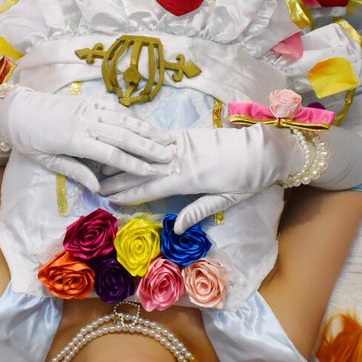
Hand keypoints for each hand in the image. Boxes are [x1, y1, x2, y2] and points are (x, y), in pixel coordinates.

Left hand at [0, 87, 174, 190]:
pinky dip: (131, 116)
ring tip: (165, 139)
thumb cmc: (30, 140)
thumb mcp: (48, 160)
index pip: (112, 153)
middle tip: (170, 156)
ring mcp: (88, 109)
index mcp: (75, 140)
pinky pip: (114, 108)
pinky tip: (144, 124)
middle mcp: (85, 122)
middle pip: (124, 135)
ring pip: (123, 120)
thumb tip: (97, 187)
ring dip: (146, 130)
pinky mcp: (88, 101)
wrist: (17, 110)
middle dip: (149, 147)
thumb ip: (75, 171)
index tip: (153, 171)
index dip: (134, 163)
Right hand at [99, 126, 303, 231]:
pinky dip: (143, 142)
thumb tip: (175, 227)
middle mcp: (183, 159)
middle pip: (145, 170)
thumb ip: (198, 210)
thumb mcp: (226, 200)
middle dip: (120, 178)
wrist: (264, 147)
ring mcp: (185, 144)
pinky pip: (161, 138)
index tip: (110, 198)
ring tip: (105, 163)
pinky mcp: (189, 134)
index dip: (130, 194)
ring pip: (148, 153)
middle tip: (97, 184)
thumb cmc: (249, 179)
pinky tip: (128, 143)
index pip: (153, 188)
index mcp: (190, 180)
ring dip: (126, 158)